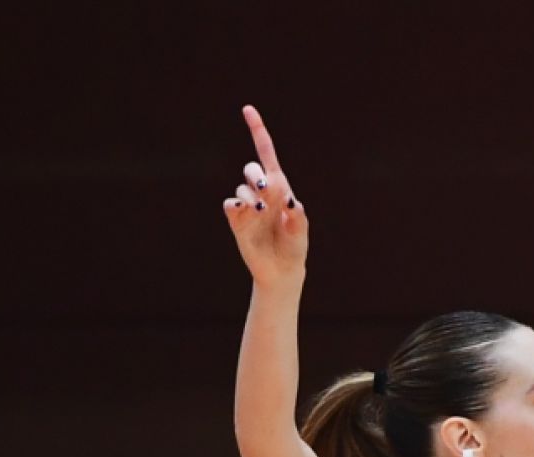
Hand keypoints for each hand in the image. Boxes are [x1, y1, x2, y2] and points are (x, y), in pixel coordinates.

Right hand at [223, 104, 308, 287]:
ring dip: (250, 196)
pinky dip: (236, 204)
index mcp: (279, 186)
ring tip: (261, 210)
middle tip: (266, 189)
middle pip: (251, 169)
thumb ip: (298, 216)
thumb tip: (290, 201)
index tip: (248, 110)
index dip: (257, 131)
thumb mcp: (301, 230)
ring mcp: (248, 207)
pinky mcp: (237, 221)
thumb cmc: (295, 246)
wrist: (282, 270)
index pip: (266, 153)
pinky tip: (243, 210)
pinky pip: (231, 205)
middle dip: (255, 175)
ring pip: (241, 189)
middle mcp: (261, 193)